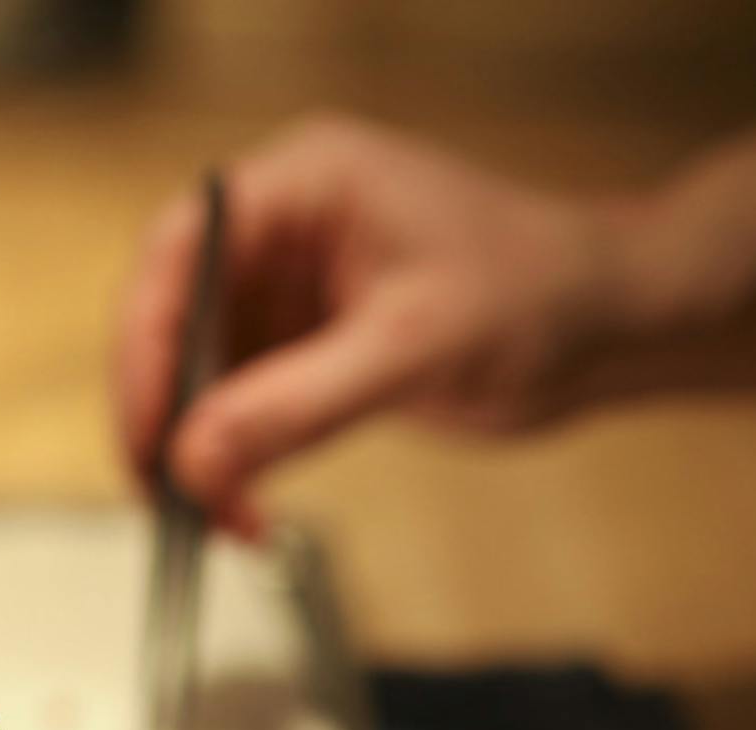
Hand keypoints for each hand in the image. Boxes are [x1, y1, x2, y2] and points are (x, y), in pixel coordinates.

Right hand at [115, 116, 621, 513]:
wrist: (611, 329)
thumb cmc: (542, 294)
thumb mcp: (411, 349)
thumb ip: (295, 405)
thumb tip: (195, 461)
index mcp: (304, 185)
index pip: (179, 252)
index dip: (144, 342)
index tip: (147, 429)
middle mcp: (284, 231)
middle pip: (172, 318)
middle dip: (165, 414)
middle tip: (171, 494)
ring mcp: (292, 291)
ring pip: (198, 374)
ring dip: (198, 453)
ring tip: (221, 518)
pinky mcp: (307, 349)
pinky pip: (241, 408)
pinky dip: (234, 464)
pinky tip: (246, 509)